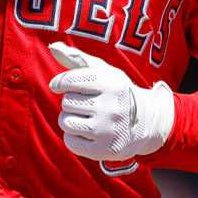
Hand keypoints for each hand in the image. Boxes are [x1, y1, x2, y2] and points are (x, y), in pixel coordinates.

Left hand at [47, 41, 174, 160]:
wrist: (144, 122)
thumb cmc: (115, 92)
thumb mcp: (102, 71)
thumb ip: (76, 58)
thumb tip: (52, 47)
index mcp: (112, 83)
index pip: (70, 81)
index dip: (60, 83)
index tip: (61, 86)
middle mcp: (111, 107)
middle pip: (66, 102)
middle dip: (71, 102)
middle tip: (87, 104)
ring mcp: (108, 131)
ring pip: (65, 122)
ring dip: (70, 119)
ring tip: (86, 118)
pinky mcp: (103, 150)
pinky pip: (69, 141)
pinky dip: (73, 137)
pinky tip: (88, 132)